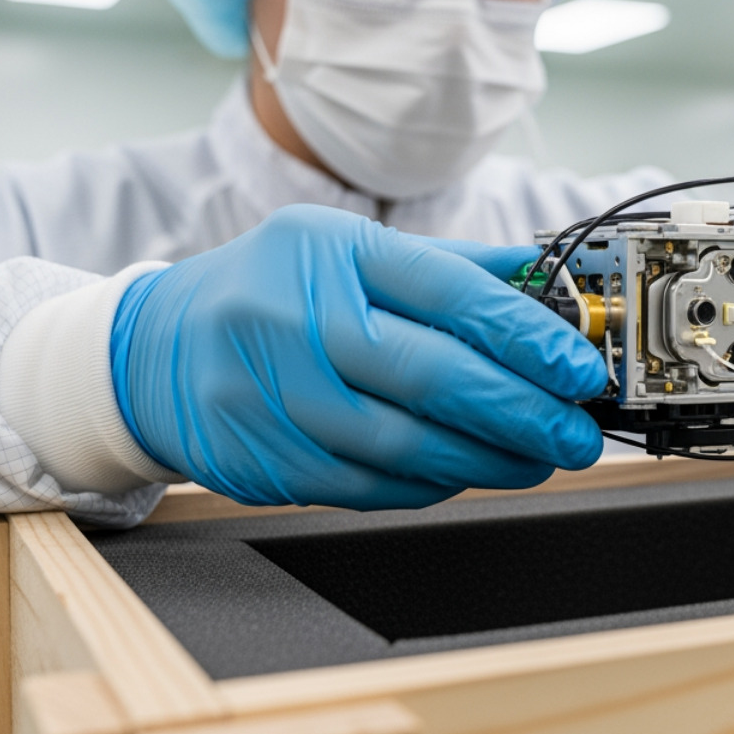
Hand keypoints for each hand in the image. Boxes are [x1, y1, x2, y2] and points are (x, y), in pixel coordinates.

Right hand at [111, 205, 606, 508]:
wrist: (152, 349)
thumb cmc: (270, 289)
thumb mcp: (349, 249)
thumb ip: (451, 268)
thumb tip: (549, 284)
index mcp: (331, 253)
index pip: (449, 294)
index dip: (527, 336)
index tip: (580, 367)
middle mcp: (296, 320)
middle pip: (433, 376)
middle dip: (524, 412)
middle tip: (577, 432)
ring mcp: (274, 396)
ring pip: (407, 444)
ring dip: (490, 460)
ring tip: (539, 457)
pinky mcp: (264, 460)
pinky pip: (372, 484)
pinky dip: (434, 483)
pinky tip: (471, 471)